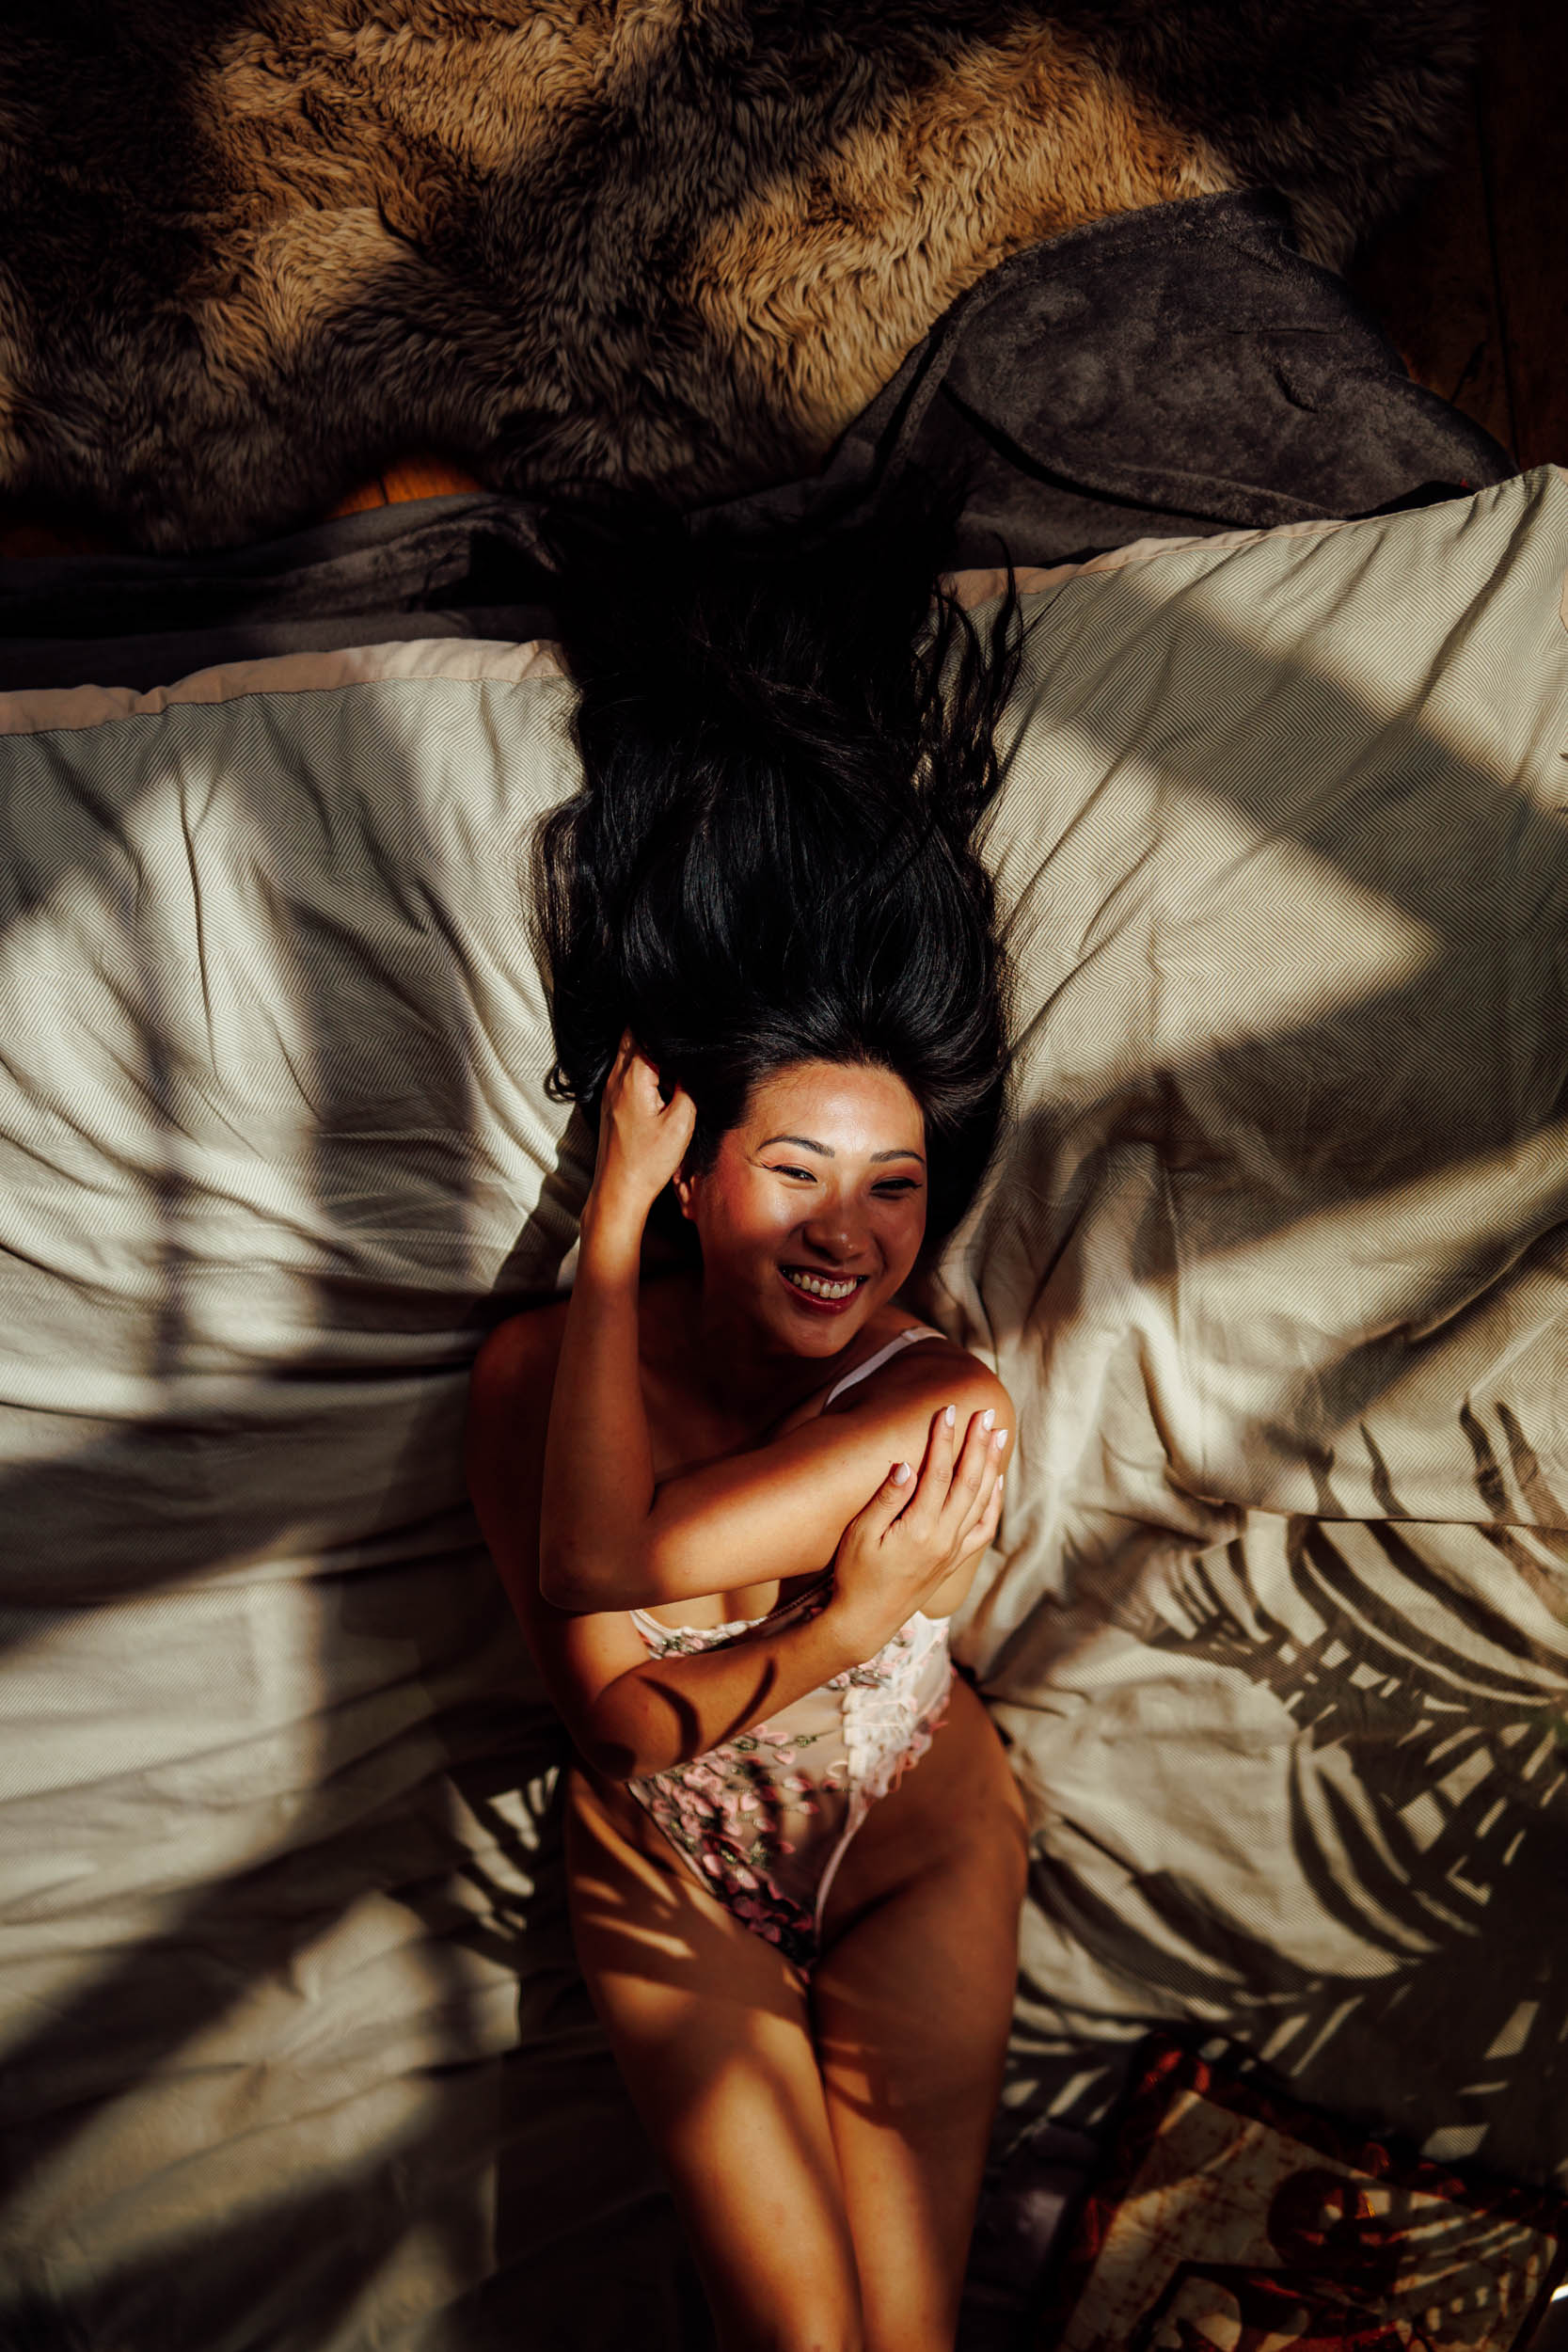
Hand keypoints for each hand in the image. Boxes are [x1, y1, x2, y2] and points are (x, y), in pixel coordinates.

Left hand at [589, 1033, 696, 1225]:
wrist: (619, 1190)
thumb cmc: (647, 1163)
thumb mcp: (680, 1124)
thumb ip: (688, 1087)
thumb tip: (695, 1064)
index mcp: (632, 1078)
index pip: (647, 1032)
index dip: (667, 1025)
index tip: (688, 1023)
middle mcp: (616, 1079)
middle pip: (632, 1036)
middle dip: (655, 1030)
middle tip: (683, 1035)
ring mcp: (610, 1090)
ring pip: (628, 1053)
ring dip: (649, 1049)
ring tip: (676, 1058)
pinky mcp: (611, 1103)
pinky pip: (626, 1071)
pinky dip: (643, 1066)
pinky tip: (662, 1080)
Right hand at [827, 1404, 1006, 1655]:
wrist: (866, 1620)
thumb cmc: (855, 1575)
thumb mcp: (860, 1535)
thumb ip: (886, 1499)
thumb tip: (905, 1464)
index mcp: (920, 1530)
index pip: (938, 1473)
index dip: (945, 1439)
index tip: (949, 1410)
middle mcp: (944, 1539)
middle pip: (968, 1482)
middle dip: (977, 1444)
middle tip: (986, 1413)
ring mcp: (953, 1551)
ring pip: (981, 1500)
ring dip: (991, 1465)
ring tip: (997, 1435)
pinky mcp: (954, 1560)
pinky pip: (983, 1528)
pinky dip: (993, 1502)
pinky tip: (996, 1480)